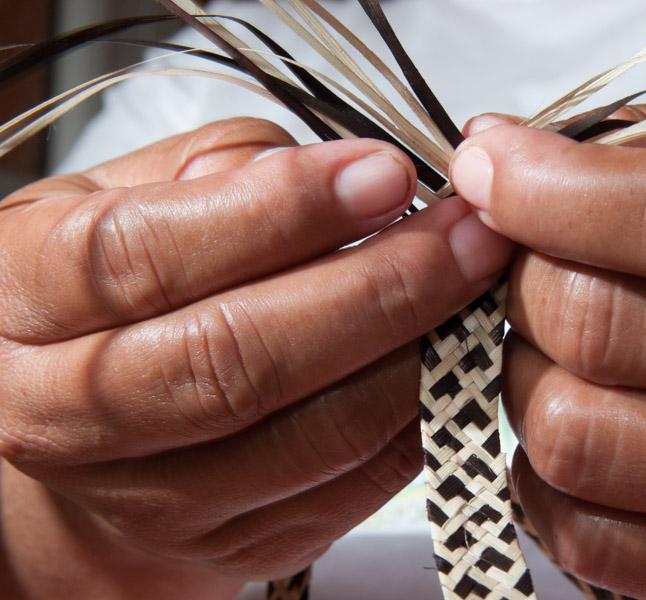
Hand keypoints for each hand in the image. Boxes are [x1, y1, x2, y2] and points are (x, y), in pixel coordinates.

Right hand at [0, 118, 511, 598]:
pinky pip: (356, 482)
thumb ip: (217, 172)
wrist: (82, 437)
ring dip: (418, 353)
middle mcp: (71, 418)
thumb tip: (336, 174)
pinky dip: (420, 411)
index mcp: (23, 302)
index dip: (277, 212)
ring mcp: (158, 500)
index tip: (384, 173)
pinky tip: (449, 351)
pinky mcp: (240, 544)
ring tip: (475, 281)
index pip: (142, 256)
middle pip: (239, 361)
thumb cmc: (104, 297)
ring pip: (314, 436)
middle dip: (378, 289)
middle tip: (467, 233)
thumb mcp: (120, 200)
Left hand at [450, 99, 645, 598]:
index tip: (487, 168)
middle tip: (537, 270)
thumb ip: (643, 149)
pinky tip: (580, 423)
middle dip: (525, 285)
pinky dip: (543, 476)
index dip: (554, 191)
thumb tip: (493, 151)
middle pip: (600, 332)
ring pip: (574, 440)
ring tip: (559, 355)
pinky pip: (583, 537)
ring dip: (527, 382)